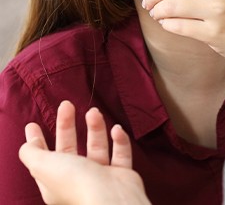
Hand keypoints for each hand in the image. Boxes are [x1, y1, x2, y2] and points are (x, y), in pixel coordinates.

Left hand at [19, 101, 150, 204]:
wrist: (112, 198)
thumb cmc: (77, 183)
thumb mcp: (44, 166)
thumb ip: (32, 154)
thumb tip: (26, 145)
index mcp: (55, 181)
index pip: (43, 157)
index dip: (37, 141)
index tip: (33, 124)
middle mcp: (77, 179)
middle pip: (70, 147)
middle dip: (67, 125)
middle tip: (67, 105)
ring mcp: (100, 176)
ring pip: (96, 146)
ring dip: (96, 127)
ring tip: (94, 112)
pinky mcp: (121, 173)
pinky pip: (120, 152)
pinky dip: (119, 140)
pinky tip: (116, 129)